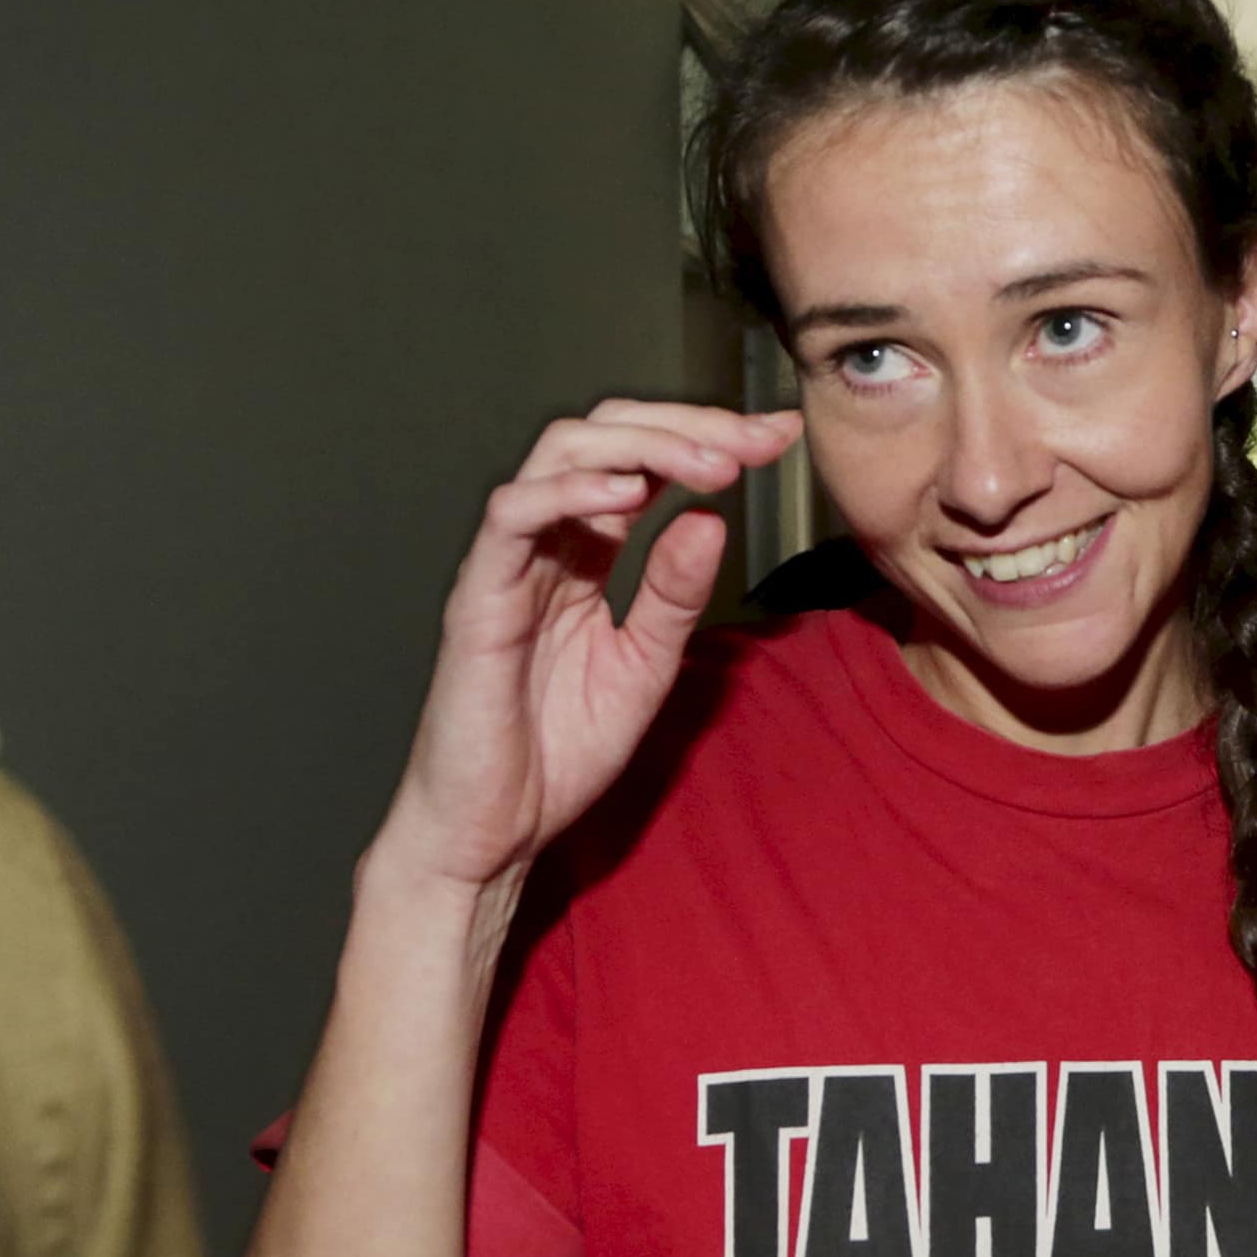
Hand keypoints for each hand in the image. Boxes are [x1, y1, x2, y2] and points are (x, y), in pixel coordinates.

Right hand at [376, 399, 802, 894]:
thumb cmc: (557, 751)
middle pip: (605, 437)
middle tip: (757, 440)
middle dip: (687, 425)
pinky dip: (569, 492)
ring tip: (711, 464)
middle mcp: (546, 544)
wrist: (495, 831)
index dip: (709, 440)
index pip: (644, 464)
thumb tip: (710, 519)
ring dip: (644, 446)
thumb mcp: (647, 666)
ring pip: (559, 455)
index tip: (779, 438)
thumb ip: (674, 594)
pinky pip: (511, 517)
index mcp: (585, 555)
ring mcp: (508, 564)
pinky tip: (630, 495)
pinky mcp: (477, 598)